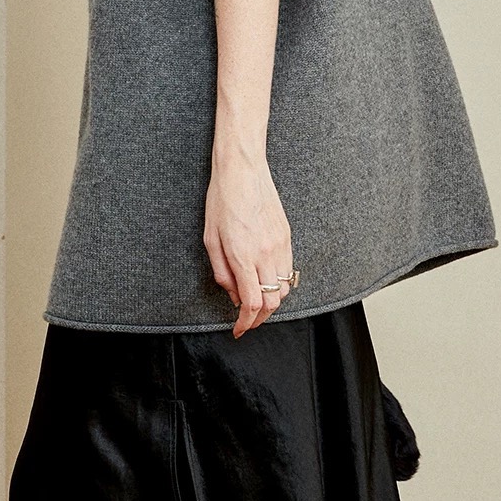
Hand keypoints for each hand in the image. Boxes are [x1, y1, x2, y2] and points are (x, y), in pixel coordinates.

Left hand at [204, 150, 293, 337]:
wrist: (243, 170)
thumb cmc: (222, 201)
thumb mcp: (210, 240)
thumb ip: (222, 272)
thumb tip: (234, 295)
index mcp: (243, 256)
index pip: (252, 304)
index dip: (245, 323)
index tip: (238, 330)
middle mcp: (266, 253)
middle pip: (273, 302)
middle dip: (259, 319)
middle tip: (247, 322)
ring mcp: (281, 245)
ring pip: (285, 289)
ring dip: (272, 302)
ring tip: (256, 303)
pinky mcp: (287, 237)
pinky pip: (289, 270)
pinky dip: (280, 284)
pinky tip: (266, 282)